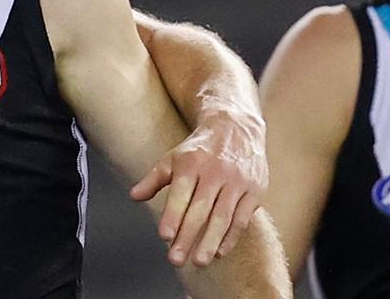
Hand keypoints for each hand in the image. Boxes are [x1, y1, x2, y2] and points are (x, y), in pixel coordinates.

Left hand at [130, 113, 267, 266]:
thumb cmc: (198, 150)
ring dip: (210, 242)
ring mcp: (237, 182)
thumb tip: (133, 196)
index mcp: (191, 163)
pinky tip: (219, 252)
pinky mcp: (255, 191)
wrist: (237, 129)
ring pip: (223, 217)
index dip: (173, 215)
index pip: (181, 194)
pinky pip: (242, 218)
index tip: (164, 237)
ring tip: (199, 261)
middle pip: (201, 210)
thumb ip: (154, 179)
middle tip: (176, 259)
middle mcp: (215, 172)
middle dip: (188, 236)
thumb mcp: (173, 158)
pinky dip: (231, 237)